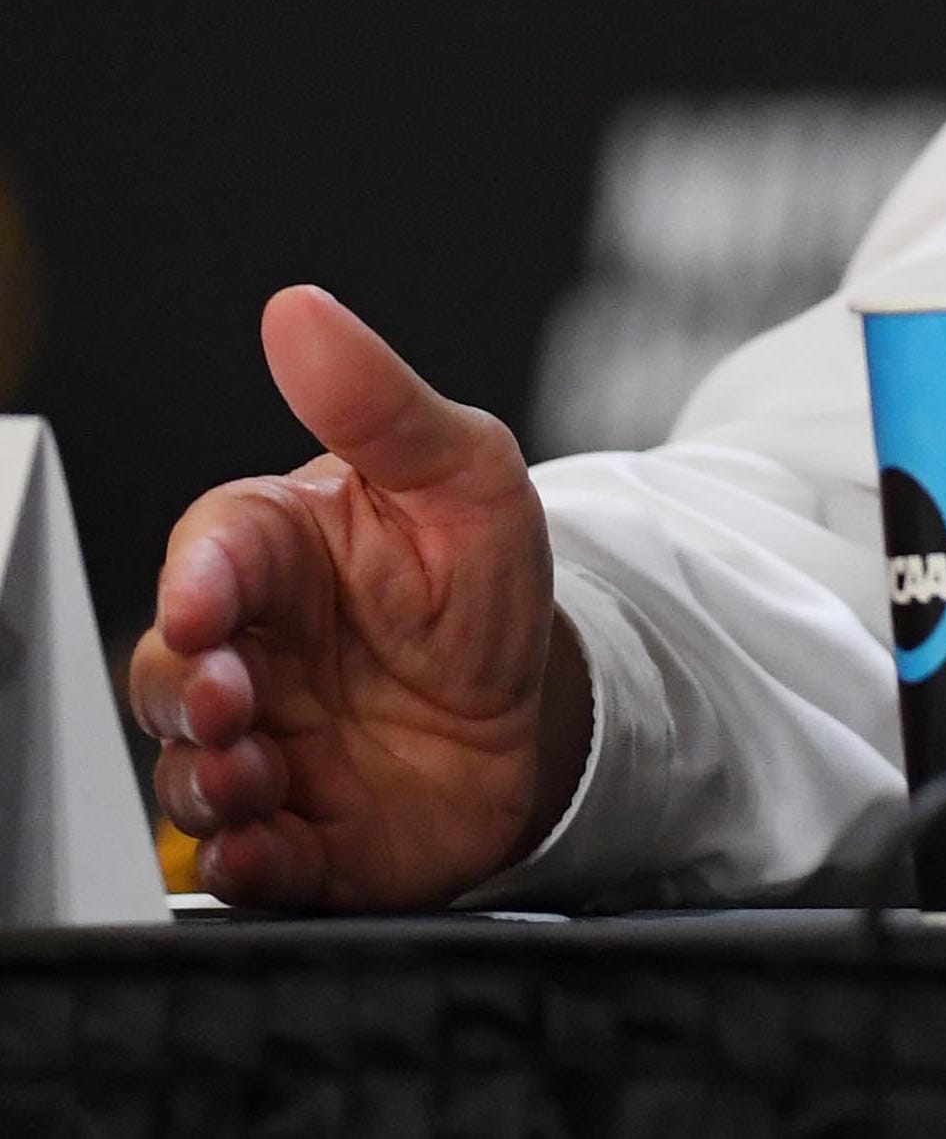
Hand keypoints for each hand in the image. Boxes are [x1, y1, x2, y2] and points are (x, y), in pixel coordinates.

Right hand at [126, 285, 592, 906]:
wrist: (548, 703)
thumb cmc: (485, 578)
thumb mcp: (463, 473)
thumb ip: (378, 401)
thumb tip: (299, 310)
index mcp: (280, 555)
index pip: (208, 552)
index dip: (196, 579)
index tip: (208, 606)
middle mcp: (253, 654)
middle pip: (168, 672)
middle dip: (184, 691)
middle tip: (231, 700)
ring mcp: (268, 747)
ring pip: (190, 771)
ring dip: (206, 781)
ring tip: (255, 775)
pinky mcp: (300, 835)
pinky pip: (246, 862)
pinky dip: (246, 863)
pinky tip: (266, 850)